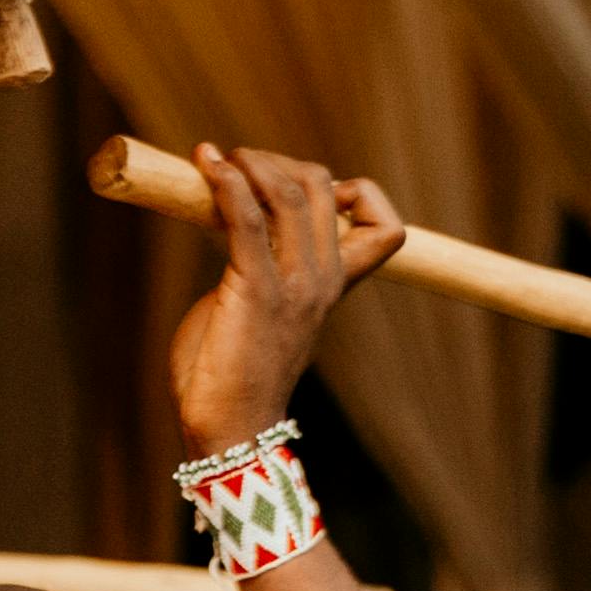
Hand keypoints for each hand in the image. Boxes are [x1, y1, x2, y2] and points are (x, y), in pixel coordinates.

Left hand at [160, 147, 406, 456]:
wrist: (230, 429)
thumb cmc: (233, 372)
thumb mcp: (257, 303)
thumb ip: (257, 260)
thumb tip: (227, 217)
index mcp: (334, 286)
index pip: (385, 226)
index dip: (354, 191)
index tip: (302, 191)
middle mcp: (323, 280)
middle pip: (325, 187)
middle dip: (278, 162)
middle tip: (237, 169)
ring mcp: (294, 285)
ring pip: (290, 192)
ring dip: (250, 163)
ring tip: (216, 160)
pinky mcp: (256, 291)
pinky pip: (248, 218)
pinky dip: (226, 181)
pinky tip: (206, 166)